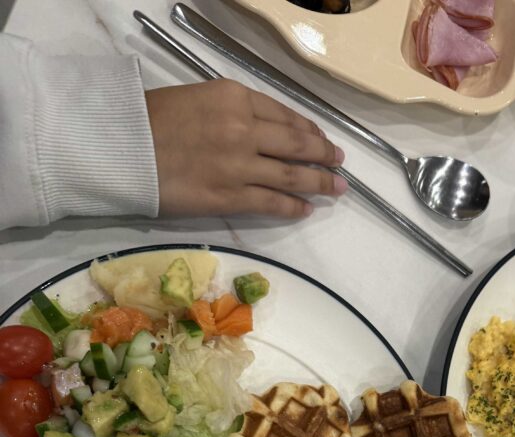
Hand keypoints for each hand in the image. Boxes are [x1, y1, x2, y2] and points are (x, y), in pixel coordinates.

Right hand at [145, 79, 346, 218]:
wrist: (121, 148)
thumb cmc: (149, 121)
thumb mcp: (195, 99)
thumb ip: (229, 112)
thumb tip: (255, 130)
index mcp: (235, 97)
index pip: (284, 114)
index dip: (308, 129)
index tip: (320, 138)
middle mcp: (244, 128)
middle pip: (296, 144)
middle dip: (324, 154)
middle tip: (339, 162)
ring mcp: (240, 164)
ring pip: (292, 175)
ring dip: (319, 183)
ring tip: (336, 188)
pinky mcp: (230, 196)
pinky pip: (272, 202)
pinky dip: (293, 206)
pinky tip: (306, 209)